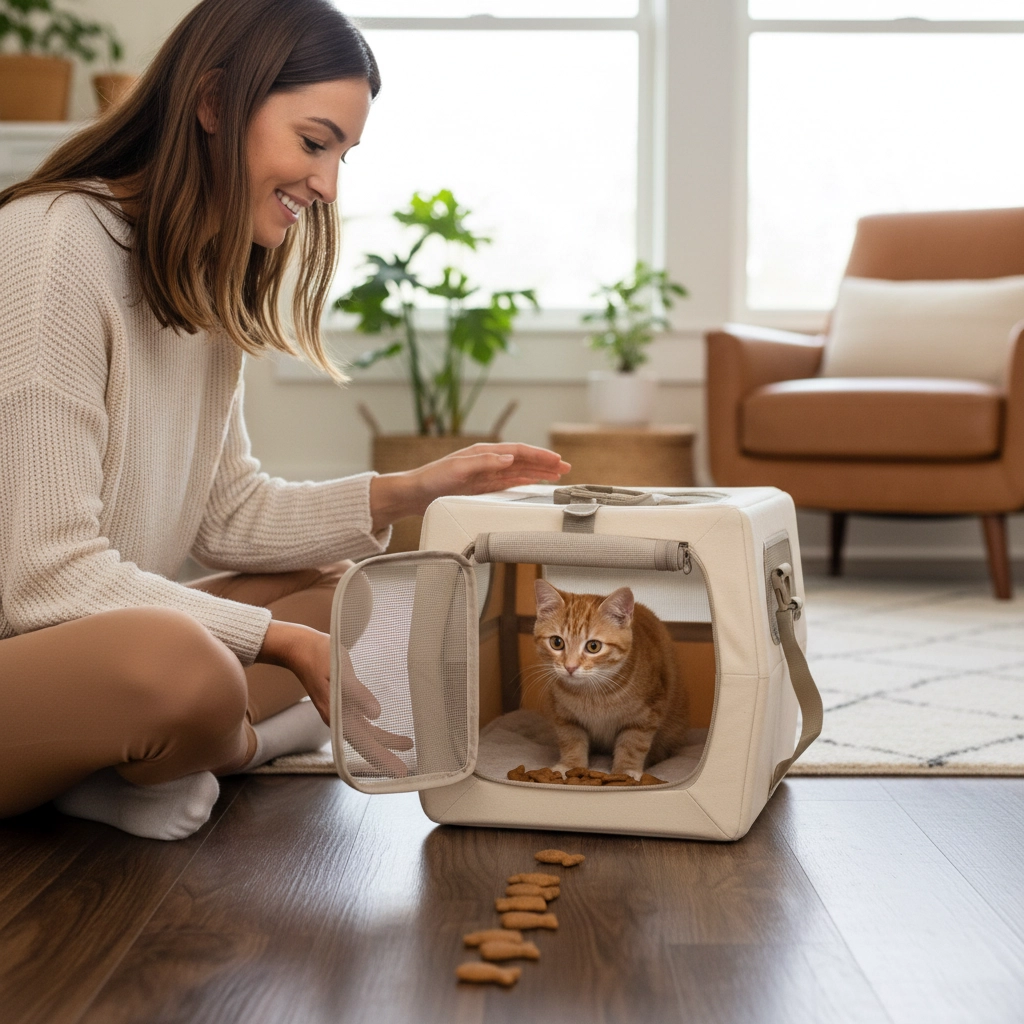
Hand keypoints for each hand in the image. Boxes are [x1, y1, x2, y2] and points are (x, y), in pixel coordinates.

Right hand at [256, 620, 411, 776]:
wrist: (301, 648)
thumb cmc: (320, 656)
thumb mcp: (339, 671)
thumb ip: (357, 693)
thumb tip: (376, 714)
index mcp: (337, 715)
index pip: (364, 742)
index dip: (382, 757)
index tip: (399, 771)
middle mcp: (338, 719)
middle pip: (366, 743)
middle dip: (386, 757)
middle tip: (405, 771)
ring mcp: (340, 713)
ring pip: (366, 735)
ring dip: (385, 742)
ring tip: (407, 745)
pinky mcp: (342, 705)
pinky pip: (361, 724)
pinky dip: (376, 731)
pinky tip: (386, 733)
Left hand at [370, 442, 570, 530]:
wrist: (415, 493)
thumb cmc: (432, 478)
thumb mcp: (458, 469)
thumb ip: (484, 462)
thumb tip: (509, 458)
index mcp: (484, 453)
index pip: (518, 451)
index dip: (539, 455)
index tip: (556, 460)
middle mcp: (488, 461)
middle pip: (523, 460)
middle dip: (545, 463)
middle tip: (566, 468)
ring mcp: (487, 474)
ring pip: (520, 471)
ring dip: (539, 472)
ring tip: (558, 474)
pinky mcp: (483, 487)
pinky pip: (510, 482)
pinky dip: (525, 481)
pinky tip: (535, 483)